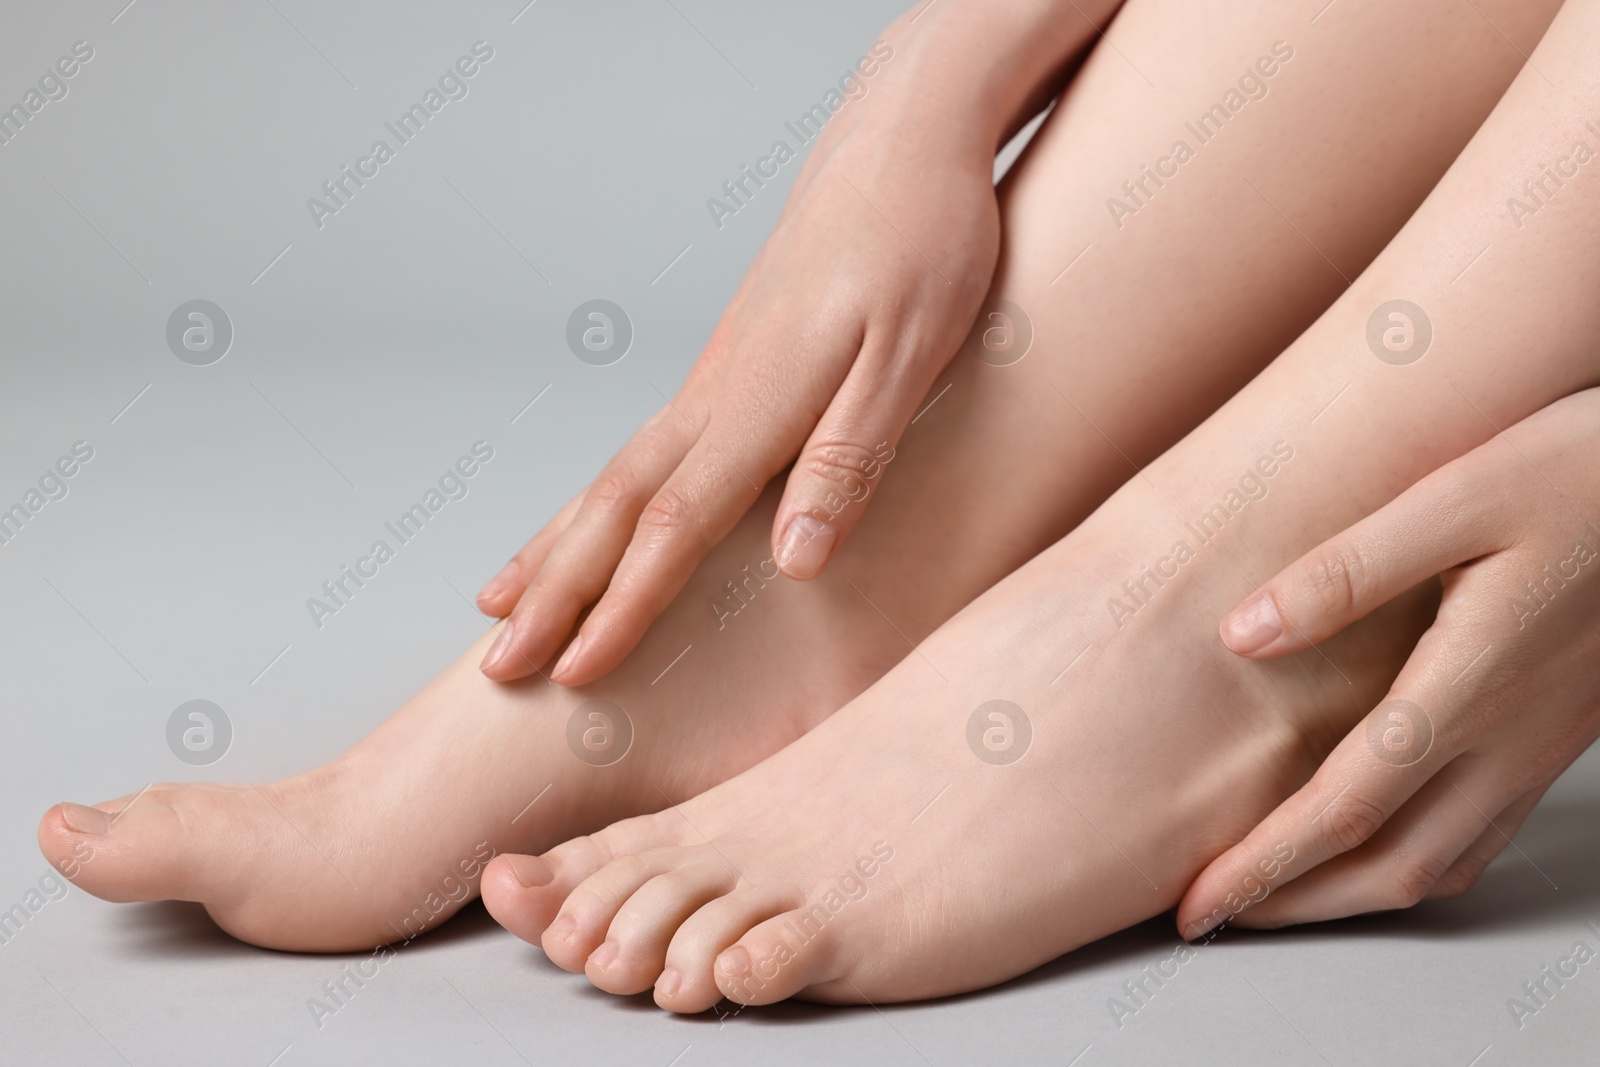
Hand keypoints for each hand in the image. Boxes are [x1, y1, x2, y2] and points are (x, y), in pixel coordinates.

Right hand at [472, 0, 1111, 684]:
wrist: (902, 137)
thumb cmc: (924, 241)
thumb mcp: (912, 355)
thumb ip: (849, 458)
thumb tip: (794, 563)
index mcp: (760, 401)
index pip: (674, 526)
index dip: (624, 606)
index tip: (576, 672)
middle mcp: (718, 392)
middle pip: (616, 508)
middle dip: (556, 592)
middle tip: (499, 663)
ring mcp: (715, 376)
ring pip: (614, 475)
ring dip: (556, 546)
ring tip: (504, 601)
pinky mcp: (730, 364)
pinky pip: (641, 448)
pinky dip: (595, 498)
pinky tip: (591, 516)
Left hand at [1178, 388, 1599, 936]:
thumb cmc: (1575, 472)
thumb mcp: (1452, 498)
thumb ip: (1345, 572)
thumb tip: (1241, 634)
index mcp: (1469, 684)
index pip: (1345, 809)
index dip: (1263, 868)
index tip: (1197, 905)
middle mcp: (1510, 734)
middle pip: (1392, 864)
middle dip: (1296, 903)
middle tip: (1215, 915)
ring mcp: (1541, 742)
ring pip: (1442, 862)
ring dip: (1352, 894)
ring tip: (1278, 893)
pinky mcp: (1559, 731)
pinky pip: (1483, 834)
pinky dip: (1416, 863)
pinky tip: (1378, 844)